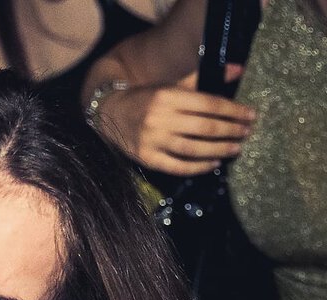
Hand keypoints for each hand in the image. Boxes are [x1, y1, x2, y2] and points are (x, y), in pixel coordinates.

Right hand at [98, 67, 254, 175]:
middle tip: (247, 133)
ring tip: (236, 149)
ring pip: (193, 148)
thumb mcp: (172, 85)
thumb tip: (237, 69)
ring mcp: (153, 140)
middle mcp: (161, 118)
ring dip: (219, 149)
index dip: (232, 110)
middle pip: (204, 127)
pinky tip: (213, 164)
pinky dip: (198, 167)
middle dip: (230, 130)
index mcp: (169, 95)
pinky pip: (178, 166)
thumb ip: (203, 78)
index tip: (250, 115)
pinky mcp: (147, 158)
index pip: (209, 103)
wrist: (111, 114)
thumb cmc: (148, 98)